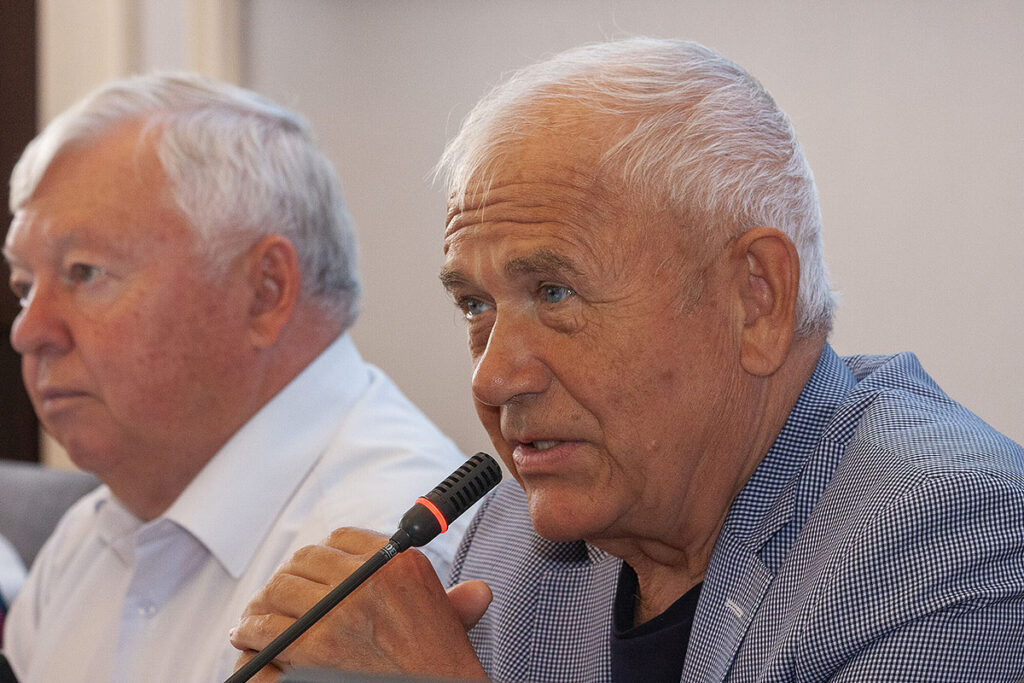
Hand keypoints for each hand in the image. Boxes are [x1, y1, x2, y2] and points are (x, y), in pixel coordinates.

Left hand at [230, 527, 489, 679]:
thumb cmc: (441, 667)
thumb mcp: (451, 625)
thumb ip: (454, 601)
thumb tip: (477, 592)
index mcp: (399, 565)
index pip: (342, 540)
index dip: (320, 554)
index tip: (310, 569)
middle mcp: (369, 580)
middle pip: (306, 561)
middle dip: (285, 577)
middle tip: (273, 593)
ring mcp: (339, 613)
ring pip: (280, 590)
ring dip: (261, 603)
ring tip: (253, 616)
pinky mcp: (314, 648)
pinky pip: (267, 628)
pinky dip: (251, 631)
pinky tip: (247, 637)